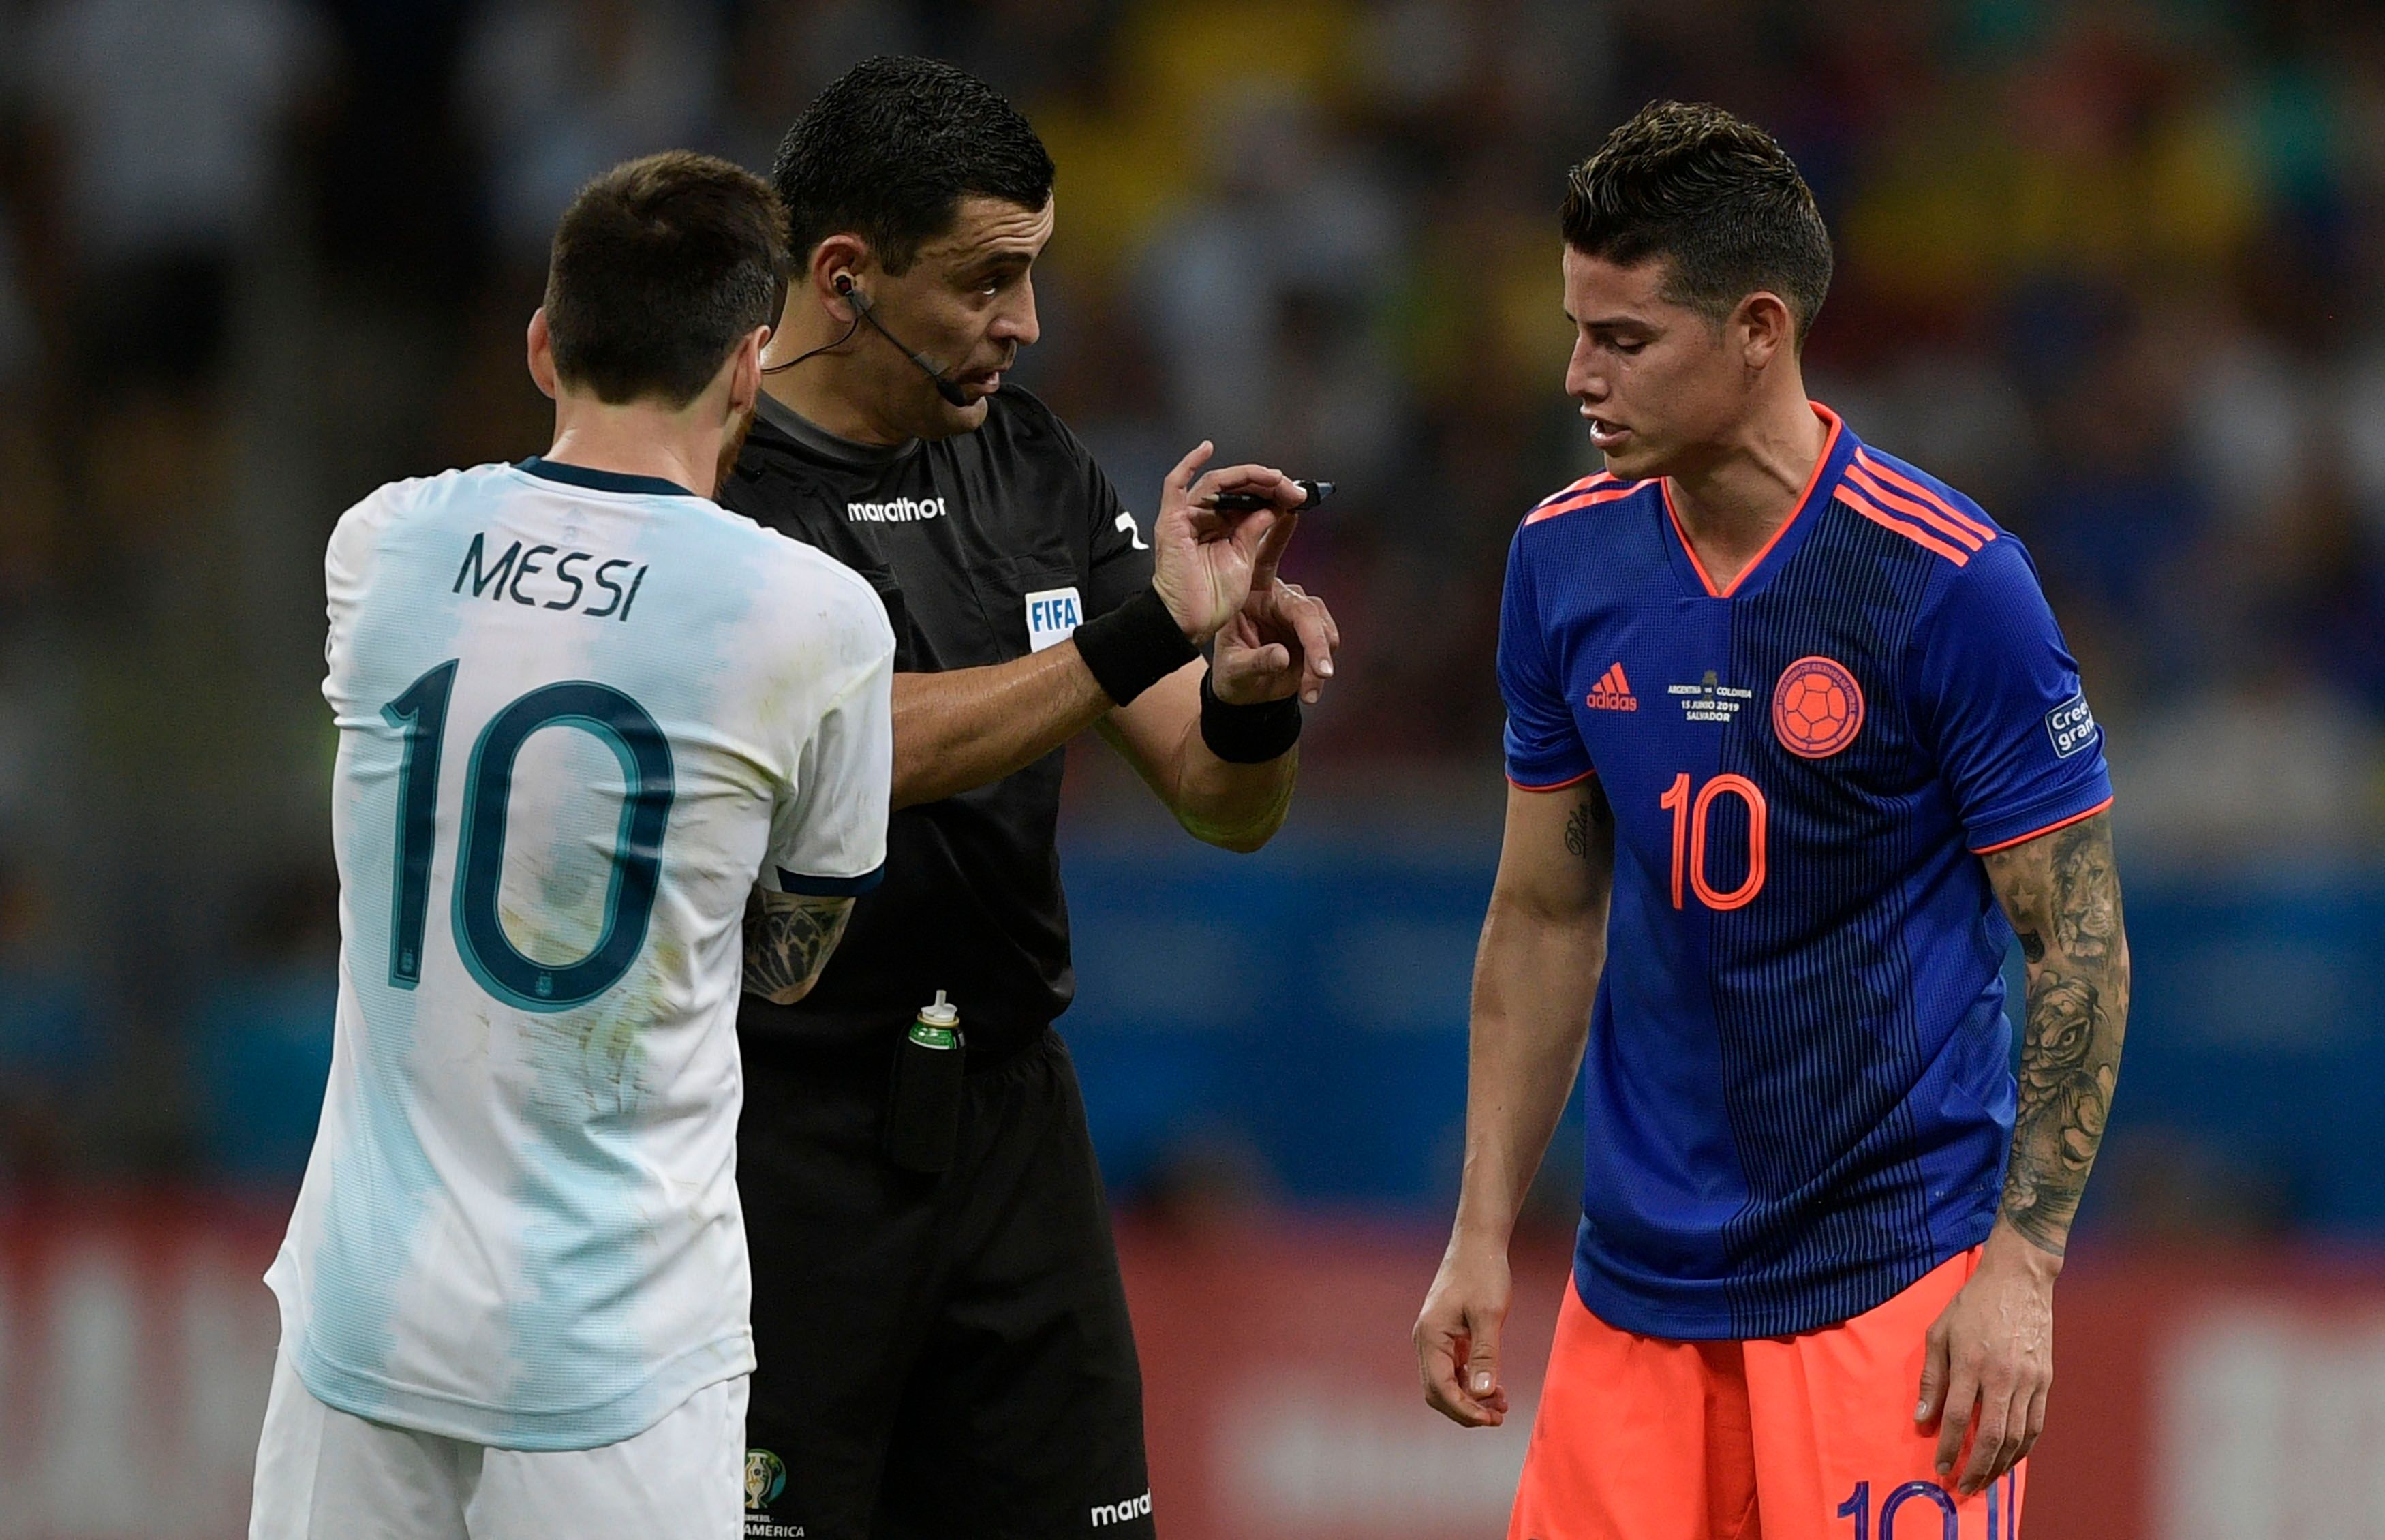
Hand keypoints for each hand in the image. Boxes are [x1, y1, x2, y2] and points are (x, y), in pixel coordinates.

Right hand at [1149, 441, 1302, 644]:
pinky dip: (1188, 464)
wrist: (1191, 621)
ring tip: (1272, 477)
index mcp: (1223, 527)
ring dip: (1247, 475)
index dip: (1274, 493)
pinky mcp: (1172, 520)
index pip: (1249, 498)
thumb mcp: (1244, 559)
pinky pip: (1175, 484)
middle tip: (1293, 488)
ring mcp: (1188, 516)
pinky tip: (1206, 448)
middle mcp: (1205, 517)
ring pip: (1217, 482)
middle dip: (1268, 484)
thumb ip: (1254, 532)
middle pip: (1237, 486)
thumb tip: (1270, 508)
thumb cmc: (1213, 598)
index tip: (1298, 495)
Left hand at [1211, 512, 1338, 704]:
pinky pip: (1326, 644)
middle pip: (1306, 609)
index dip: (1279, 534)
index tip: (1290, 511)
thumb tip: (1284, 657)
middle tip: (1320, 668)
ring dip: (1320, 657)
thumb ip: (1258, 662)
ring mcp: (1298, 615)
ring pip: (1322, 626)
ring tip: (1312, 684)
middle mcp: (1279, 598)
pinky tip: (1311, 689)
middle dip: (1316, 640)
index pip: (1268, 558)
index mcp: (1254, 593)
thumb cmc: (1233, 672)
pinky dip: (1319, 670)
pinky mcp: (1312, 632)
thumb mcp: (1235, 669)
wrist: (1243, 692)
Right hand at [1414, 1234, 1512, 1427]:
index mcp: (1430, 1336)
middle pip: (1438, 1392)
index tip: (1491, 1419)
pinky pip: (1453, 1370)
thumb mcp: (1489, 1314)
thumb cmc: (1483, 1274)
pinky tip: (1495, 1388)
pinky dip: (1471, 1383)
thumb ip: (1485, 1355)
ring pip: (1445, 1383)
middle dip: (1466, 1409)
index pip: (1440, 1388)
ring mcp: (1434, 1339)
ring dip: (1470, 1398)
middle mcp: (1426, 1340)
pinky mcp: (1446, 1336)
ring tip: (1501, 1406)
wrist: (1478, 1244)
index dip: (1464, 1409)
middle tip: (1498, 1417)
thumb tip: (1483, 1393)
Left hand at [1916, 1221, 2059, 1494]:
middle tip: (1963, 1486)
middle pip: (1993, 1436)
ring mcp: (2030, 1381)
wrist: (2019, 1280)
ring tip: (1985, 1480)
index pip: (1957, 1418)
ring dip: (2001, 1465)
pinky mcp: (2046, 1381)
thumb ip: (1932, 1379)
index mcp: (1971, 1363)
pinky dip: (2023, 1449)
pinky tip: (2010, 1460)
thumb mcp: (1939, 1333)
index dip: (1948, 1448)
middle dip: (1977, 1467)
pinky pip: (2036, 1425)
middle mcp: (2003, 1376)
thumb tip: (1922, 1419)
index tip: (1940, 1468)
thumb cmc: (1972, 1305)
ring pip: (2019, 1437)